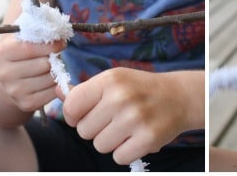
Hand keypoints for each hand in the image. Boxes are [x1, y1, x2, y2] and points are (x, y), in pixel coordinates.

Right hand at [0, 34, 64, 111]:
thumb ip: (36, 30)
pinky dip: (56, 85)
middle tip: (53, 57)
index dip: (51, 45)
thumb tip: (58, 28)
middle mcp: (5, 73)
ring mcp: (14, 91)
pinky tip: (48, 80)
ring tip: (49, 68)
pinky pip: (53, 92)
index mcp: (3, 52)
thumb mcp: (22, 39)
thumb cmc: (21, 55)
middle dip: (54, 58)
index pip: (31, 47)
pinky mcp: (26, 104)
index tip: (61, 43)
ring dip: (56, 72)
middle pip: (44, 64)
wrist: (7, 83)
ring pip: (51, 78)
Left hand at [62, 68, 198, 164]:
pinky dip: (126, 151)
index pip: (70, 107)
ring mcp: (135, 118)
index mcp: (109, 80)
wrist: (178, 96)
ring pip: (100, 145)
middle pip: (83, 130)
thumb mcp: (114, 80)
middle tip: (113, 119)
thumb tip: (58, 93)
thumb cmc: (140, 88)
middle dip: (95, 128)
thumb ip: (86, 89)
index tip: (86, 114)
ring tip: (126, 127)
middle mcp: (121, 97)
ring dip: (110, 141)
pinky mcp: (148, 138)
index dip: (73, 115)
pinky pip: (119, 157)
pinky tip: (136, 136)